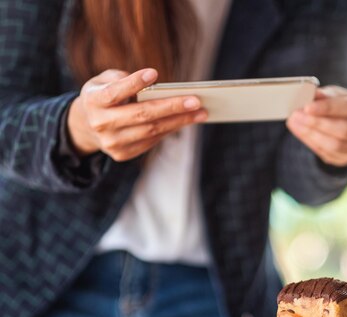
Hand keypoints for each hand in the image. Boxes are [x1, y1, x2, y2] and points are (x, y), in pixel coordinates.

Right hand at [67, 68, 207, 160]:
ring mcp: (112, 142)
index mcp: (93, 101)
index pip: (114, 92)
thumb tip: (151, 84)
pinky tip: (186, 121)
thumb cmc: (103, 95)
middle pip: (142, 115)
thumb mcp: (103, 81)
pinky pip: (152, 141)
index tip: (154, 73)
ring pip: (151, 131)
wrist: (86, 126)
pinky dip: (171, 129)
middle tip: (196, 101)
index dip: (133, 83)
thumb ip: (121, 78)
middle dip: (172, 107)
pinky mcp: (122, 154)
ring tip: (200, 112)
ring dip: (179, 121)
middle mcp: (100, 123)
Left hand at [286, 86, 346, 166]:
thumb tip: (312, 94)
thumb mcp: (338, 95)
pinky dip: (311, 142)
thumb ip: (326, 95)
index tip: (307, 107)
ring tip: (295, 122)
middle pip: (343, 130)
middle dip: (316, 123)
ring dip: (311, 134)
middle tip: (296, 115)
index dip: (327, 108)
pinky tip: (300, 131)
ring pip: (335, 146)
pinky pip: (327, 154)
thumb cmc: (344, 106)